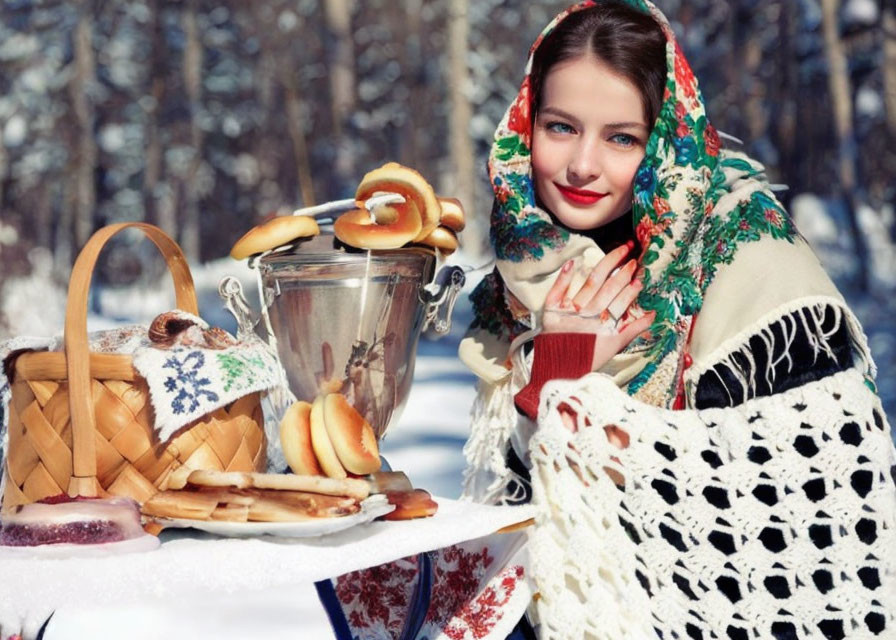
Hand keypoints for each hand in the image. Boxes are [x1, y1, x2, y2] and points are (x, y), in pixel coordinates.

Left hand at [542, 242, 654, 371]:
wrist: (556, 370)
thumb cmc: (586, 358)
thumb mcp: (613, 347)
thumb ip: (633, 330)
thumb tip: (652, 315)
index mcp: (603, 326)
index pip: (621, 302)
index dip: (631, 290)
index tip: (640, 278)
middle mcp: (588, 316)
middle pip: (609, 288)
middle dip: (623, 272)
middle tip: (634, 259)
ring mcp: (569, 311)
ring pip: (592, 283)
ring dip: (607, 265)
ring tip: (620, 251)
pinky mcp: (552, 310)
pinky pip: (558, 290)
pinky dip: (564, 276)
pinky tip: (572, 261)